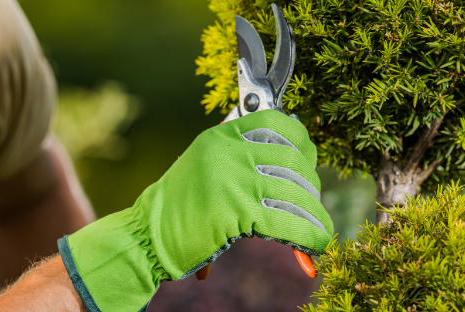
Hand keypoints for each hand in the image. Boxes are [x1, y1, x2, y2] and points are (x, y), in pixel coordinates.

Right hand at [58, 109, 332, 310]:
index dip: (301, 140)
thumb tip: (284, 153)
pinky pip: (288, 221)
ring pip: (296, 192)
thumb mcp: (202, 166)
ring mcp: (233, 180)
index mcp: (220, 137)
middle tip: (311, 202)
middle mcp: (228, 151)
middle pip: (292, 160)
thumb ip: (235, 155)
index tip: (308, 158)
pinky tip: (313, 247)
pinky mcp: (237, 211)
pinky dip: (308, 237)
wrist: (145, 236)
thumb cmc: (176, 208)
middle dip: (310, 185)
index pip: (276, 122)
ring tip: (319, 230)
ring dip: (314, 215)